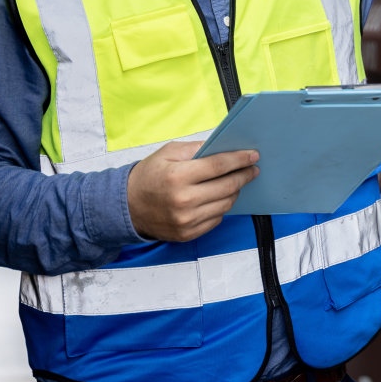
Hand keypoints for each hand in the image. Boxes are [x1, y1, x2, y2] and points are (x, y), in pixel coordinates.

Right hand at [126, 140, 259, 242]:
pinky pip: (216, 218)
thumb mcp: (168, 152)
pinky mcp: (188, 234)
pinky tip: (220, 197)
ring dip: (235, 191)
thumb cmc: (149, 176)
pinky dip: (221, 206)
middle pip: (227, 186)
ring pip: (225, 204)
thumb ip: (196, 149)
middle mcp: (184, 201)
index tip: (253, 155)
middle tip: (252, 168)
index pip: (218, 166)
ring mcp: (186, 220)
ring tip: (237, 181)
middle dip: (244, 175)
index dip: (239, 159)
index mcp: (178, 176)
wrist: (127, 206)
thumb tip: (224, 148)